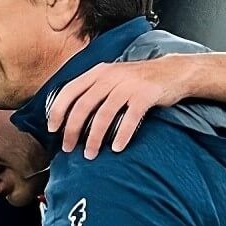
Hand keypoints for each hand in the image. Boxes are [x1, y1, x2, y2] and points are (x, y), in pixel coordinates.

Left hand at [46, 58, 189, 158]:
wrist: (173, 71)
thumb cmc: (138, 80)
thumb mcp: (111, 77)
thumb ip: (93, 90)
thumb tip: (70, 117)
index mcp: (98, 72)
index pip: (69, 91)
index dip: (58, 111)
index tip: (52, 129)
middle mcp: (110, 76)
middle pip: (84, 106)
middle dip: (72, 130)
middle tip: (68, 148)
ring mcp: (128, 85)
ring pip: (104, 114)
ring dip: (94, 137)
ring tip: (90, 154)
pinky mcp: (146, 95)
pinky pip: (130, 118)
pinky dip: (122, 135)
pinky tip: (116, 148)